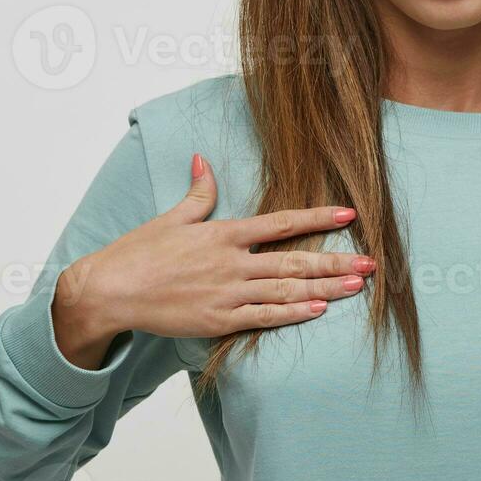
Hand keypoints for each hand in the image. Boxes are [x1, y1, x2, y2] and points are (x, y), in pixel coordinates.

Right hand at [51, 153, 371, 368]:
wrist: (109, 290)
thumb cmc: (138, 253)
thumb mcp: (171, 217)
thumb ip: (198, 192)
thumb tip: (205, 159)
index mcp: (223, 233)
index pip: (281, 223)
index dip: (317, 218)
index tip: (349, 214)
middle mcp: (231, 263)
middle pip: (294, 260)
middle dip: (336, 261)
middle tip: (371, 262)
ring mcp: (227, 294)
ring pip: (286, 289)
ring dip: (325, 288)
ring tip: (357, 287)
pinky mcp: (218, 321)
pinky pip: (264, 317)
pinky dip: (293, 314)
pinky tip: (318, 310)